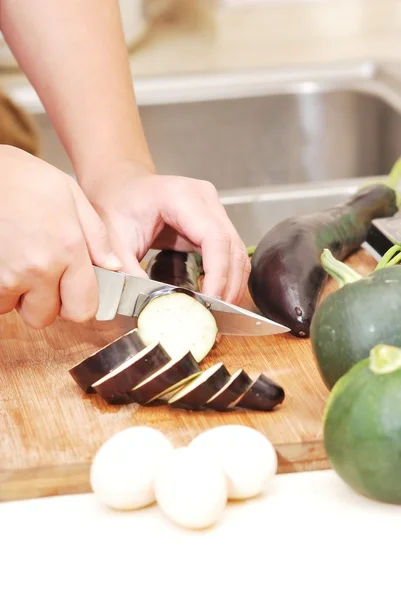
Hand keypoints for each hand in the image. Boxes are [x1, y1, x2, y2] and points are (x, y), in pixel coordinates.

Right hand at [0, 146, 120, 327]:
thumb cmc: (24, 178)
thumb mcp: (72, 196)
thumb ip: (97, 237)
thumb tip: (113, 267)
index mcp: (67, 250)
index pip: (82, 309)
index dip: (78, 304)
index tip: (72, 292)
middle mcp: (37, 268)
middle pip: (44, 317)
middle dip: (44, 302)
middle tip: (40, 275)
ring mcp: (6, 275)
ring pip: (16, 308)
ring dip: (18, 295)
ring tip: (18, 262)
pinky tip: (4, 262)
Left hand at [85, 162, 250, 304]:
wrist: (118, 187)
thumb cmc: (115, 204)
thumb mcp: (114, 240)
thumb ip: (129, 271)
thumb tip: (152, 304)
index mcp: (182, 196)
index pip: (214, 238)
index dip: (218, 273)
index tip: (210, 301)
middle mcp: (205, 199)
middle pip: (232, 246)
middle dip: (228, 284)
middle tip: (217, 315)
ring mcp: (213, 210)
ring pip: (237, 252)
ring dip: (232, 283)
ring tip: (218, 312)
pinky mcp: (213, 224)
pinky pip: (229, 254)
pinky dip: (226, 277)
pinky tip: (216, 298)